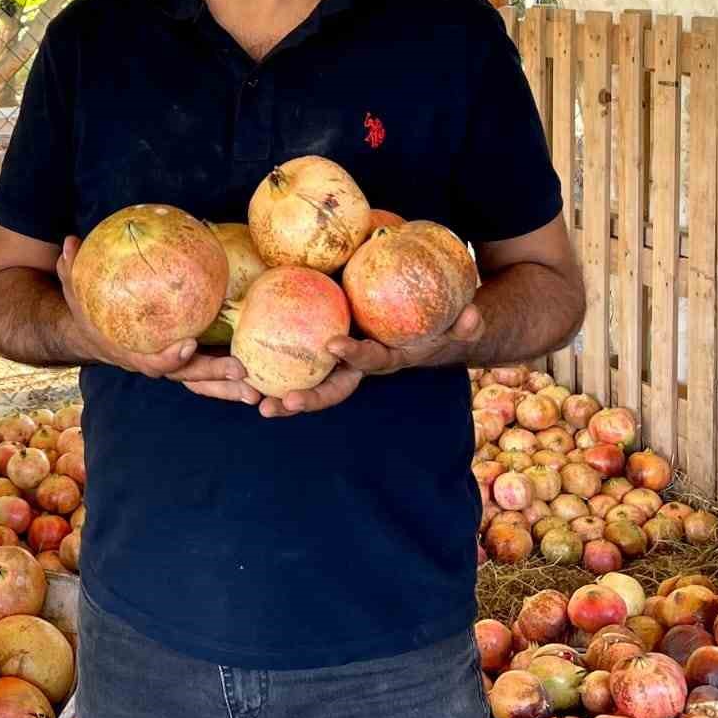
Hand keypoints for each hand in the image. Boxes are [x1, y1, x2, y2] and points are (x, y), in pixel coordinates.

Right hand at [56, 236, 257, 406]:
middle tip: (241, 371)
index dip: (171, 358)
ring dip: (229, 388)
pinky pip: (210, 370)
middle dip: (214, 378)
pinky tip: (258, 374)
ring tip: (257, 391)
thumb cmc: (89, 313)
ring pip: (204, 382)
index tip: (188, 343)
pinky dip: (230, 376)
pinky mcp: (188, 360)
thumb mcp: (75, 293)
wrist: (95, 337)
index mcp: (134, 355)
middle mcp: (157, 365)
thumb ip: (72, 271)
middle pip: (188, 378)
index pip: (154, 363)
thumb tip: (69, 242)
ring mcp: (174, 365)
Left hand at [257, 303, 484, 418]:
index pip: (370, 360)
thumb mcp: (458, 323)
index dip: (355, 355)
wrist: (432, 331)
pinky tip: (245, 376)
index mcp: (388, 357)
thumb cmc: (441, 321)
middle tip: (278, 405)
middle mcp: (362, 367)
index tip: (334, 346)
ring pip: (312, 387)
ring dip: (284, 398)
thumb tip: (472, 313)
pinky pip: (301, 369)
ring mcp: (344, 365)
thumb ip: (466, 322)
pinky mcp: (329, 355)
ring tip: (252, 402)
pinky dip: (276, 375)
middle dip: (308, 400)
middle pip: (334, 390)